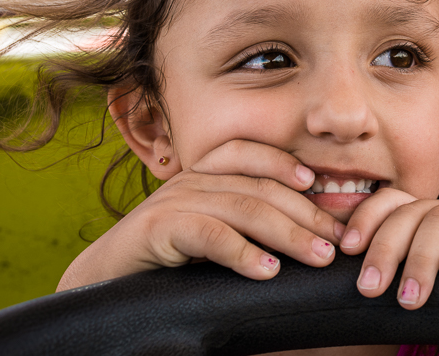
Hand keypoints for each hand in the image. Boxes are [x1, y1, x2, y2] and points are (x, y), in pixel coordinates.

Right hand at [57, 140, 345, 289]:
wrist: (99, 283)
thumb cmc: (162, 262)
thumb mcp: (207, 235)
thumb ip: (242, 226)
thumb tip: (304, 237)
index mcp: (201, 174)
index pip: (250, 155)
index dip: (288, 166)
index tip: (322, 189)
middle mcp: (189, 180)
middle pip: (259, 186)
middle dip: (306, 212)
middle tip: (339, 240)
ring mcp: (172, 202)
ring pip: (243, 208)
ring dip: (288, 234)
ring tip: (317, 257)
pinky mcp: (157, 230)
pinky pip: (209, 234)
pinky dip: (243, 252)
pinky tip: (267, 270)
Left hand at [338, 189, 438, 308]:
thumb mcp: (435, 290)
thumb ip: (405, 284)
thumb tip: (358, 301)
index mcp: (423, 221)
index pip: (389, 204)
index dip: (366, 219)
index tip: (347, 250)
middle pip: (409, 213)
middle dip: (385, 250)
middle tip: (371, 289)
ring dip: (422, 258)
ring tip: (411, 296)